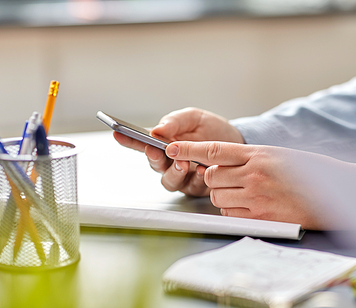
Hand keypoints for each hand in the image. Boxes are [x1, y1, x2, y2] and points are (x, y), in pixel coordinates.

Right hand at [114, 108, 243, 195]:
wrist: (237, 141)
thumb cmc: (211, 129)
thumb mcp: (193, 118)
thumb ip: (175, 122)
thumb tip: (157, 130)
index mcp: (163, 144)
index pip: (140, 143)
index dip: (127, 140)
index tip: (118, 134)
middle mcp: (169, 163)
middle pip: (154, 165)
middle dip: (155, 159)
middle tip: (160, 151)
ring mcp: (182, 177)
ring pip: (170, 181)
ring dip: (175, 172)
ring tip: (184, 163)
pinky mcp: (197, 187)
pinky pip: (192, 187)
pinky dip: (196, 179)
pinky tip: (201, 170)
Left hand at [165, 141, 355, 229]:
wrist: (337, 195)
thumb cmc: (309, 173)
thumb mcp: (278, 155)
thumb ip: (248, 158)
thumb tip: (218, 164)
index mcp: (258, 154)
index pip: (212, 150)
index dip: (187, 149)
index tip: (170, 147)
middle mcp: (253, 174)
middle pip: (210, 176)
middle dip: (216, 179)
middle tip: (232, 180)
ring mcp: (256, 196)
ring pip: (217, 197)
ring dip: (224, 196)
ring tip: (246, 193)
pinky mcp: (260, 217)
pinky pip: (230, 214)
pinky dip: (234, 211)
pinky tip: (253, 206)